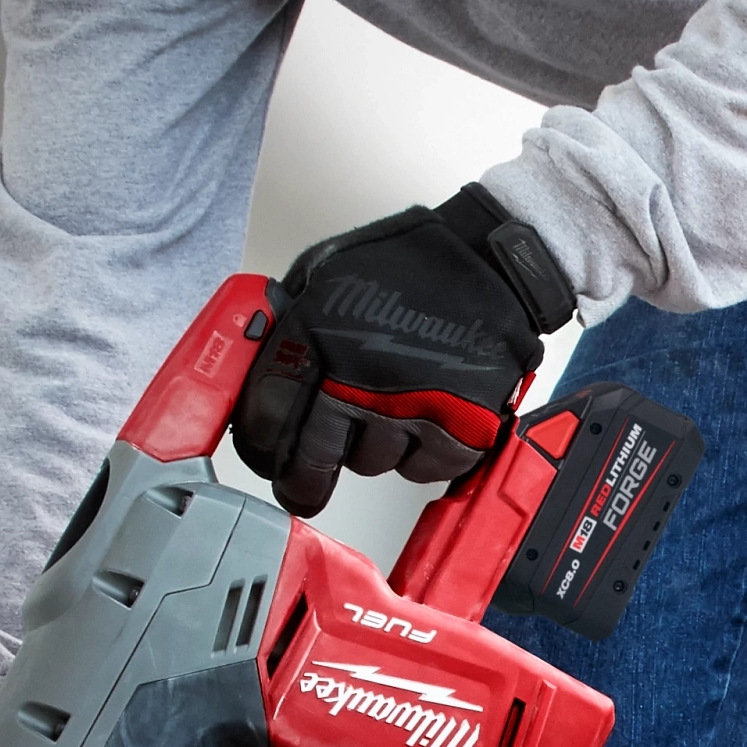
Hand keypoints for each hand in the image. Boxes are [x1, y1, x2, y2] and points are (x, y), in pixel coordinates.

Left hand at [233, 187, 577, 518]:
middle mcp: (359, 375)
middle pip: (312, 459)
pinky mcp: (460, 427)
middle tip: (302, 487)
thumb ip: (287, 318)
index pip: (264, 415)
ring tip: (387, 410)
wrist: (492, 260)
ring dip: (370, 448)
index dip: (257, 445)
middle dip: (301, 480)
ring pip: (369, 464)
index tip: (262, 453)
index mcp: (316, 332)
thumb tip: (254, 366)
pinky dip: (419, 454)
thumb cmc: (410, 260)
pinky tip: (423, 419)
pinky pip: (421, 470)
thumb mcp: (325, 268)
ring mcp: (411, 406)